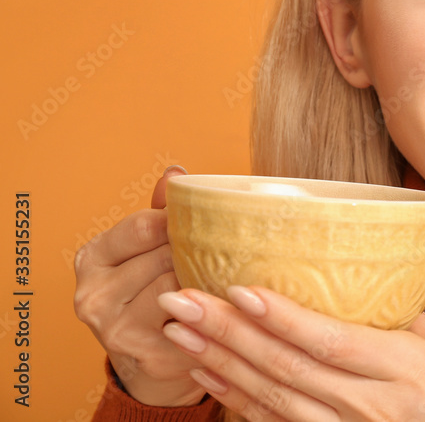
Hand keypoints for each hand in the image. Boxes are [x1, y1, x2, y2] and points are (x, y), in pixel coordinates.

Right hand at [73, 165, 209, 405]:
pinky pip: (197, 321)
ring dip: (209, 279)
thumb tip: (176, 173)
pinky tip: (226, 303)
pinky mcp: (150, 356)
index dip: (179, 223)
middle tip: (226, 248)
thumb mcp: (147, 246)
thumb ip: (160, 211)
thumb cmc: (153, 285)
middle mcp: (94, 297)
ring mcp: (118, 331)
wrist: (150, 354)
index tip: (204, 222)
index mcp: (92, 258)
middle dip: (198, 252)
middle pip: (165, 258)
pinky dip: (215, 309)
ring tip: (226, 273)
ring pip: (180, 288)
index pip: (143, 227)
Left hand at [156, 285, 424, 420]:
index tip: (238, 287)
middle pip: (288, 367)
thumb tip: (361, 269)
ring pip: (273, 398)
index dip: (282, 316)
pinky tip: (207, 375)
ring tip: (180, 332)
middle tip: (180, 300)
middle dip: (228, 332)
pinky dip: (237, 400)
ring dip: (221, 364)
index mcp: (404, 367)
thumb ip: (402, 313)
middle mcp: (371, 404)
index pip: (330, 340)